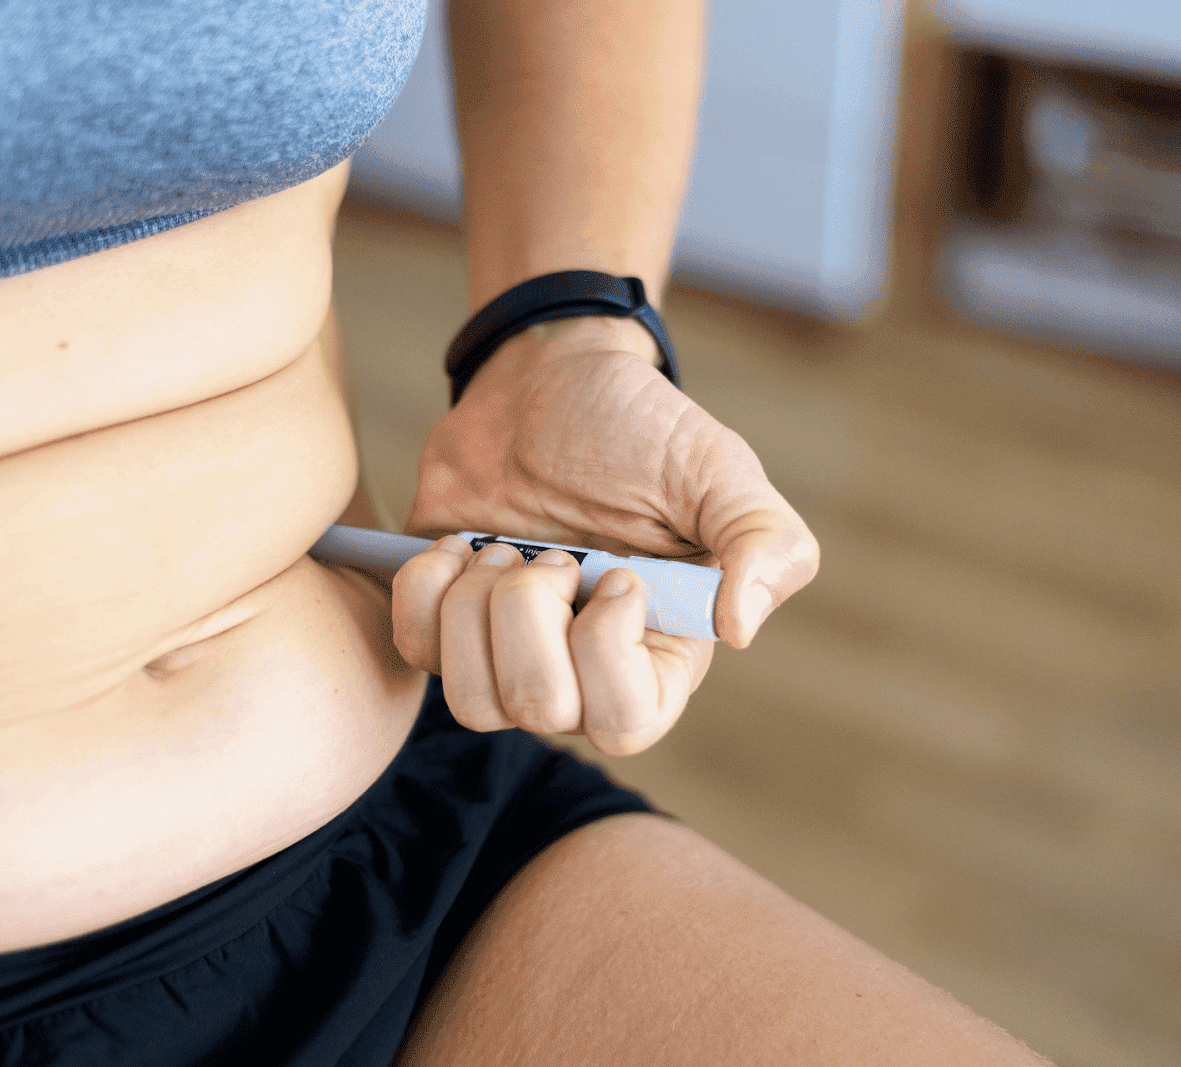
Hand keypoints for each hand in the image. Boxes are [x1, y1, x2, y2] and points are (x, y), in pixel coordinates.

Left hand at [391, 317, 817, 754]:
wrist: (548, 381)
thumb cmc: (640, 429)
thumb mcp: (719, 469)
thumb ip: (765, 542)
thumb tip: (738, 627)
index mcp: (660, 652)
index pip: (626, 724)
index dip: (605, 655)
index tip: (617, 572)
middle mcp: (582, 670)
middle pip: (539, 712)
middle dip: (530, 613)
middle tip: (553, 551)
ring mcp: (509, 654)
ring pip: (472, 702)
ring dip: (477, 607)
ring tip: (504, 547)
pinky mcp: (447, 623)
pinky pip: (415, 652)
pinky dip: (427, 589)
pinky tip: (460, 545)